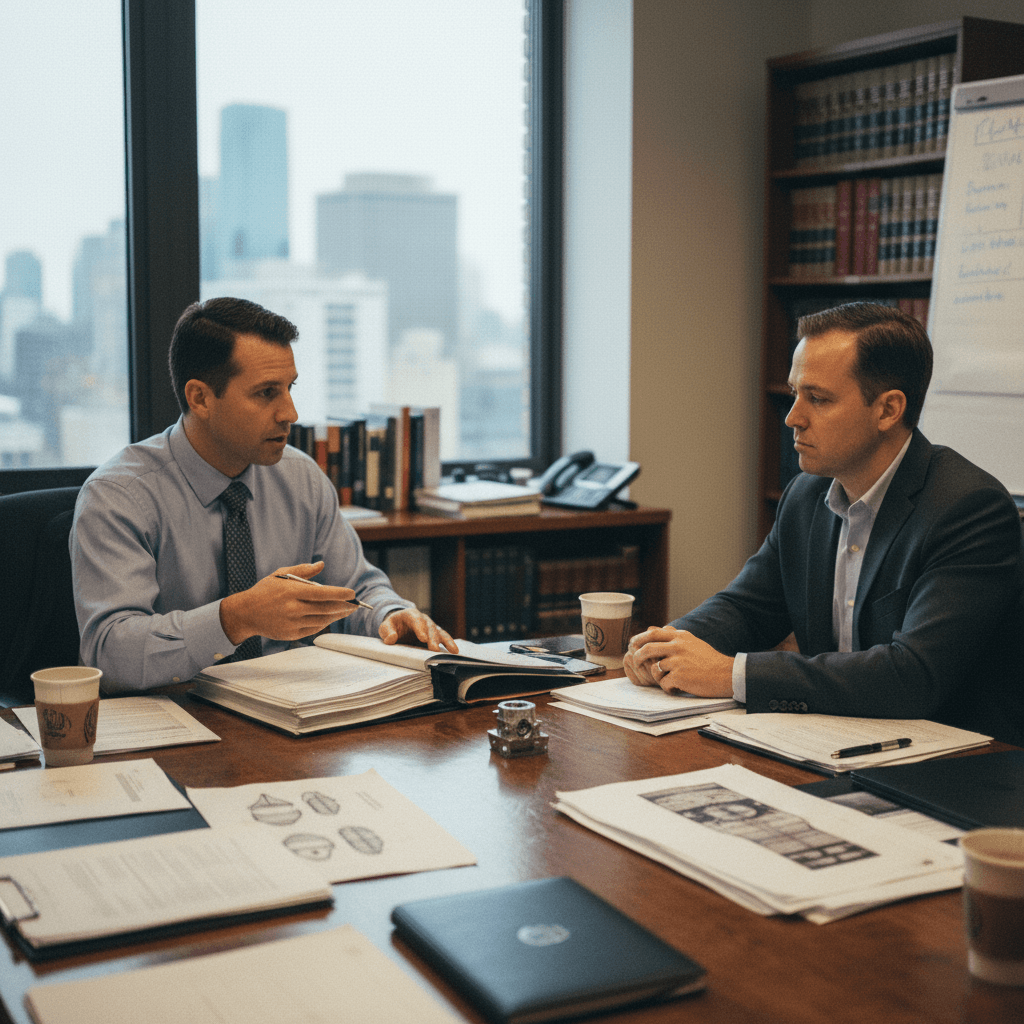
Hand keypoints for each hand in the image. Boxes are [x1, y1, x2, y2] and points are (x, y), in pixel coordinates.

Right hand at [220, 562, 358, 643]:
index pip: (322, 593)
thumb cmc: (265, 591)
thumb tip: (321, 564)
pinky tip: (330, 618)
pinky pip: (313, 629)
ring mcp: (292, 623)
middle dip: (344, 606)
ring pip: (322, 620)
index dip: (339, 594)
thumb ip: (303, 570)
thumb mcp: (280, 574)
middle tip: (355, 604)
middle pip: (325, 608)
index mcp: (291, 591)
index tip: (352, 593)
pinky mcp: (291, 634)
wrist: (245, 613)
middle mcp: (292, 608)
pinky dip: (324, 623)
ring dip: (336, 616)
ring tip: (346, 611)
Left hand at [379, 609, 457, 652]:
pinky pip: (443, 638)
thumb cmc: (392, 626)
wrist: (398, 625)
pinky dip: (449, 644)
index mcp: (410, 615)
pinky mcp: (434, 635)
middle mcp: (423, 619)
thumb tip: (391, 639)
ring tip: (453, 650)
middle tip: (434, 649)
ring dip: (446, 641)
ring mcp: (430, 627)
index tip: (423, 639)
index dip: (420, 629)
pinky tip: (454, 652)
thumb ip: (387, 632)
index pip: (416, 620)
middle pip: (430, 627)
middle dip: (433, 638)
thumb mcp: (385, 627)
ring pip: (440, 632)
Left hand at [623, 626, 733, 696]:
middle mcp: (678, 646)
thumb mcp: (692, 641)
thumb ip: (673, 635)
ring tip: (668, 681)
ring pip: (655, 669)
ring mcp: (678, 661)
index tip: (633, 645)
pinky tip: (677, 688)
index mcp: (681, 637)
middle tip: (636, 662)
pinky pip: (664, 683)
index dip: (640, 639)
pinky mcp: (680, 676)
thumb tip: (651, 627)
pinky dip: (668, 688)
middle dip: (639, 656)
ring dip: (658, 677)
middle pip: (648, 648)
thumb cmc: (709, 660)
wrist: (727, 674)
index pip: (653, 633)